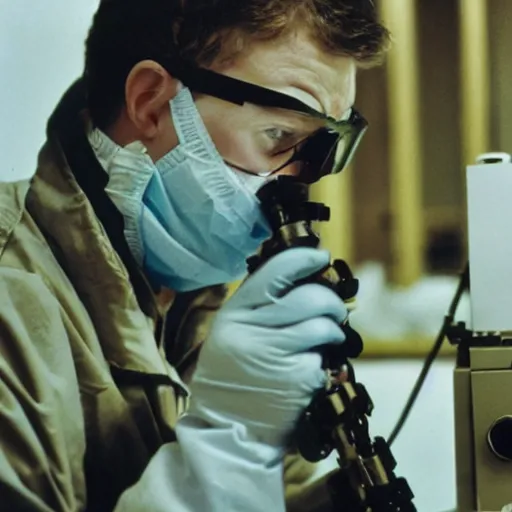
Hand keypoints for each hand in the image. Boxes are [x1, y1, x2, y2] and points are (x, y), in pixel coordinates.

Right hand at [185, 247, 347, 446]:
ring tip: (329, 338)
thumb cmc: (233, 374)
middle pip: (309, 298)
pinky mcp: (298, 380)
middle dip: (331, 301)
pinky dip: (327, 362)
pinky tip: (313, 368)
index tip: (321, 257)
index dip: (304, 258)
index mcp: (236, 313)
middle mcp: (254, 331)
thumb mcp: (233, 332)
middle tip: (334, 310)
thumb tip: (303, 278)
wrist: (226, 427)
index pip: (275, 271)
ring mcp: (277, 356)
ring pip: (323, 326)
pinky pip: (326, 359)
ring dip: (335, 330)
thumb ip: (260, 306)